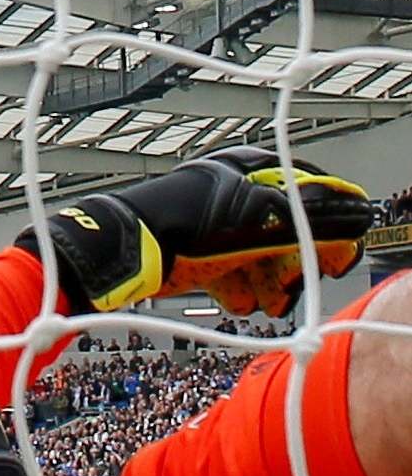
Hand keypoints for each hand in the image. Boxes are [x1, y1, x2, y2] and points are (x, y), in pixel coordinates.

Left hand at [17, 146, 372, 317]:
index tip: (333, 260)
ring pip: (257, 256)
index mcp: (252, 172)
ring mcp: (212, 227)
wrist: (121, 252)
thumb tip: (354, 215)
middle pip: (283, 232)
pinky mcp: (193, 256)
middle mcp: (234, 195)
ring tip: (269, 302)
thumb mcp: (256, 220)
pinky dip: (237, 289)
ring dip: (269, 282)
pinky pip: (227, 273)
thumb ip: (308, 220)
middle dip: (293, 263)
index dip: (327, 230)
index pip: (308, 197)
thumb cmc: (187, 225)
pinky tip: (239, 302)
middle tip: (294, 287)